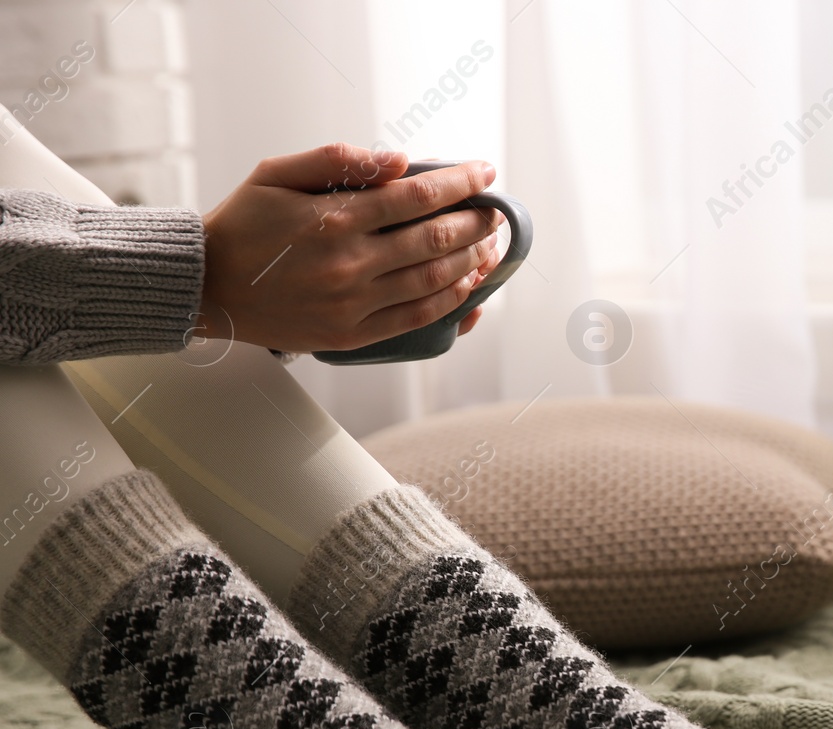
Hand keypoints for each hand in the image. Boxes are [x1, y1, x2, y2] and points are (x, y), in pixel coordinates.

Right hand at [197, 143, 504, 351]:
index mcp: (334, 218)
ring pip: (433, 281)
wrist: (206, 286)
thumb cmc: (243, 223)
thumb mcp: (276, 173)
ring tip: (490, 248)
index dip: (459, 183)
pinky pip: (414, 318)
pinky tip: (468, 288)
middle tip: (496, 214)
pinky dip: (449, 303)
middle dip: (476, 224)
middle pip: (435, 240)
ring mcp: (353, 303)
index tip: (485, 173)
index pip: (416, 196)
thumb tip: (400, 160)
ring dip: (471, 262)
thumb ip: (339, 160)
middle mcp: (350, 263)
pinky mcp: (351, 334)